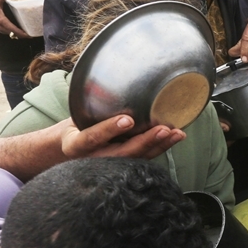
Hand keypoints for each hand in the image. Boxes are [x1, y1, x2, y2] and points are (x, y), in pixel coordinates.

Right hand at [0, 0, 28, 37]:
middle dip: (23, 35)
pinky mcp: (1, 30)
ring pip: (12, 35)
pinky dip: (15, 34)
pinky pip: (10, 33)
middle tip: (31, 35)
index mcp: (2, 20)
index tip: (28, 35)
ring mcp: (1, 30)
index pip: (13, 29)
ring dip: (19, 35)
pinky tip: (21, 32)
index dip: (20, 33)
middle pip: (14, 34)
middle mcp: (2, 27)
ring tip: (28, 34)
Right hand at [58, 116, 185, 159]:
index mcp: (76, 146)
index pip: (92, 138)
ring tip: (177, 134)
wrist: (70, 150)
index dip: (109, 129)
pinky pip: (144, 158)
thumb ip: (88, 106)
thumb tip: (101, 80)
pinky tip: (175, 137)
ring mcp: (109, 166)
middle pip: (122, 154)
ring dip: (159, 146)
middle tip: (162, 130)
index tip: (127, 120)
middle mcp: (93, 160)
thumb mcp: (74, 117)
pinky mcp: (124, 167)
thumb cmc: (75, 128)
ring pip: (137, 158)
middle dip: (145, 142)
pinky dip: (161, 147)